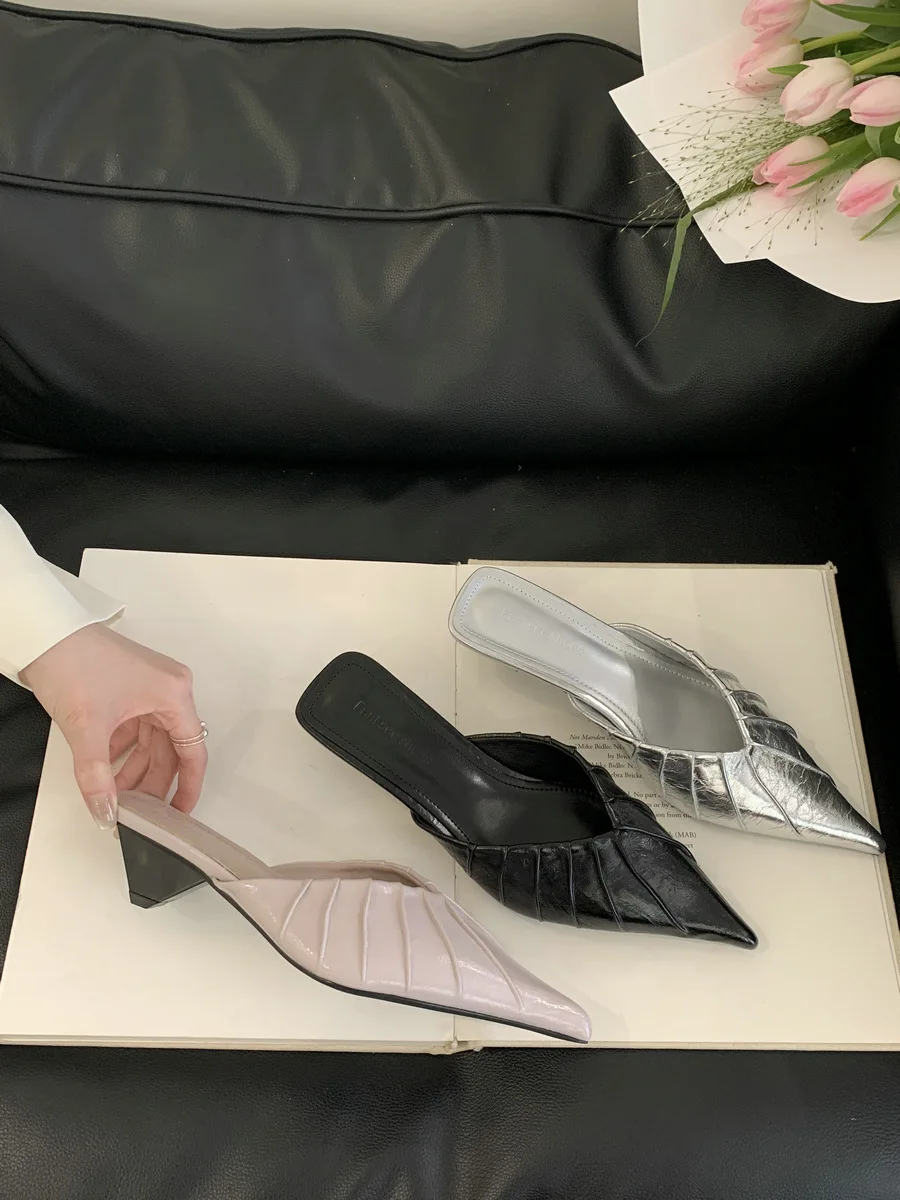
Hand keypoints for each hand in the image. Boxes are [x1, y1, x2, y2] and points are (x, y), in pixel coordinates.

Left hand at [20, 624, 207, 829]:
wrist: (44, 632)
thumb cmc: (73, 661)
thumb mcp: (87, 727)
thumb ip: (97, 777)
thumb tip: (106, 812)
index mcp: (173, 694)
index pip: (192, 750)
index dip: (187, 786)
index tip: (179, 814)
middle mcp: (168, 690)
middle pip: (170, 749)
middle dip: (153, 782)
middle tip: (139, 813)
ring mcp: (149, 689)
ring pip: (151, 742)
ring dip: (134, 770)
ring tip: (117, 797)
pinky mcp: (130, 689)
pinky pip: (134, 730)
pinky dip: (121, 752)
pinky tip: (105, 771)